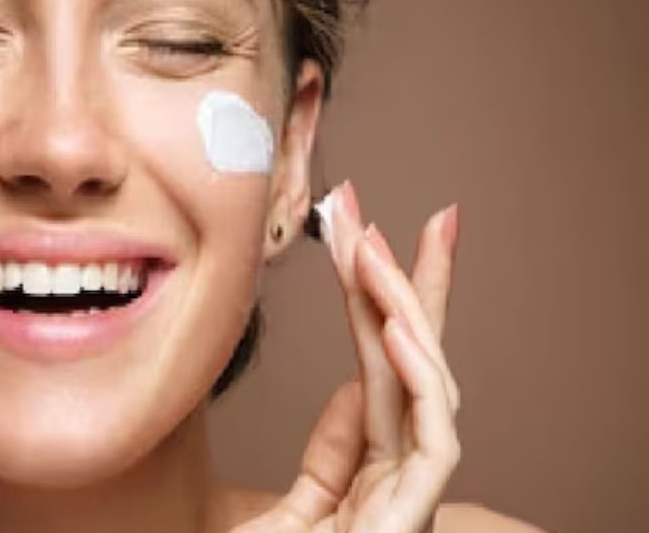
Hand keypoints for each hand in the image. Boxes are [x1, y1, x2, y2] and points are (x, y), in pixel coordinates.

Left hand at [236, 182, 461, 531]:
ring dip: (405, 309)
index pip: (380, 366)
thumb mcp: (283, 508)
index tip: (364, 232)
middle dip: (421, 284)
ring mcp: (410, 493)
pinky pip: (432, 434)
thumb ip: (325, 455)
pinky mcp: (413, 513)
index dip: (378, 299)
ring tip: (375, 247)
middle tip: (430, 212)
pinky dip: (419, 375)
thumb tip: (350, 389)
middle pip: (415, 363)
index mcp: (367, 466)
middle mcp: (397, 473)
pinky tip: (394, 325)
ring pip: (428, 384)